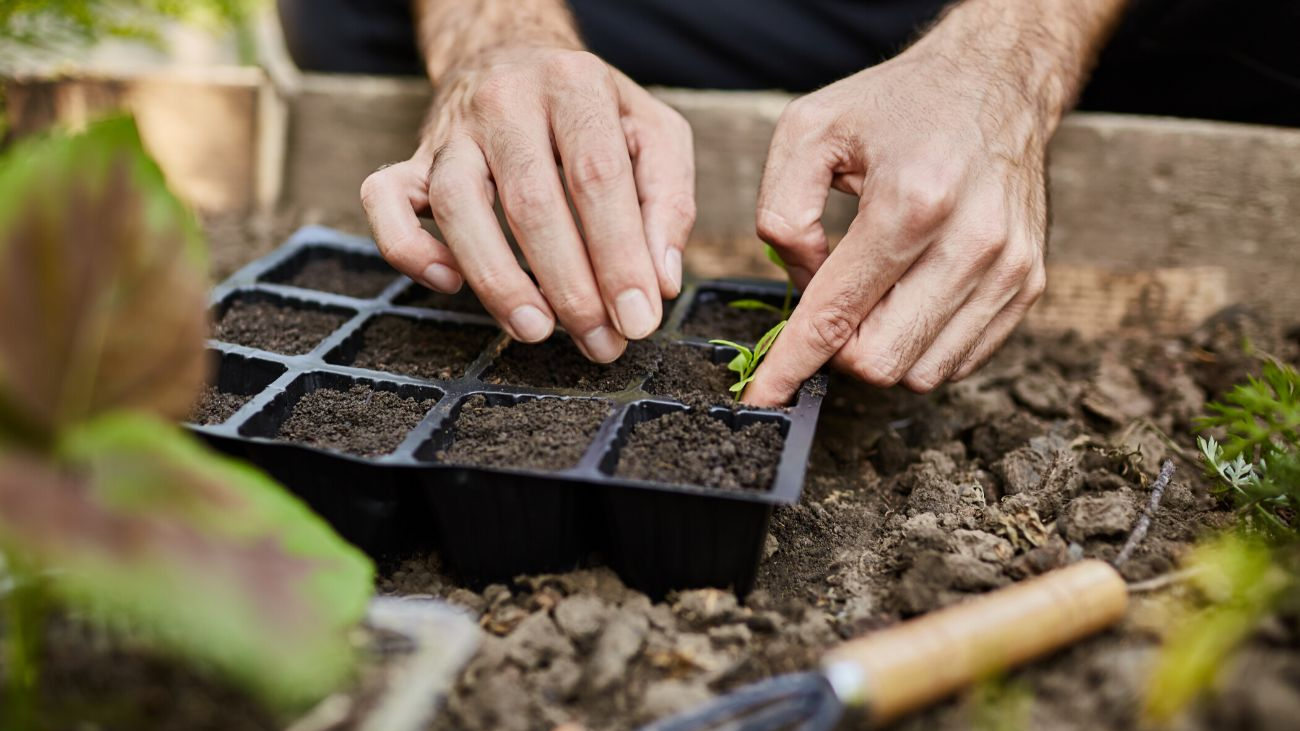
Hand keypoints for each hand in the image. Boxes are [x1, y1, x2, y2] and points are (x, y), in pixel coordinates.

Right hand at [361, 47, 694, 361]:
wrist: (512, 54)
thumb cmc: (592, 110)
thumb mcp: (653, 134)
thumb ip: (668, 202)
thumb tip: (660, 282)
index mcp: (574, 85)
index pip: (597, 177)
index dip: (619, 256)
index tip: (639, 318)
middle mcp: (506, 100)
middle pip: (531, 201)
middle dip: (570, 286)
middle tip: (600, 342)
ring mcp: (451, 131)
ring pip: (456, 205)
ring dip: (497, 280)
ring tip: (536, 330)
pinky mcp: (412, 158)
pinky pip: (384, 200)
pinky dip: (409, 249)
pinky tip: (450, 284)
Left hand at [743, 19, 1058, 404]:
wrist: (996, 81)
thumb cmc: (897, 106)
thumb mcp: (809, 130)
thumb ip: (781, 210)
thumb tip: (800, 280)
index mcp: (912, 201)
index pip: (837, 315)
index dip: (791, 365)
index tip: (763, 397)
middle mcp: (972, 242)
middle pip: (879, 360)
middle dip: (837, 350)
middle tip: (829, 305)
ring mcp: (1009, 269)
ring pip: (921, 372)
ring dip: (880, 348)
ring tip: (874, 292)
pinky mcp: (1029, 284)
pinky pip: (960, 360)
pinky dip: (920, 345)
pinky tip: (908, 299)